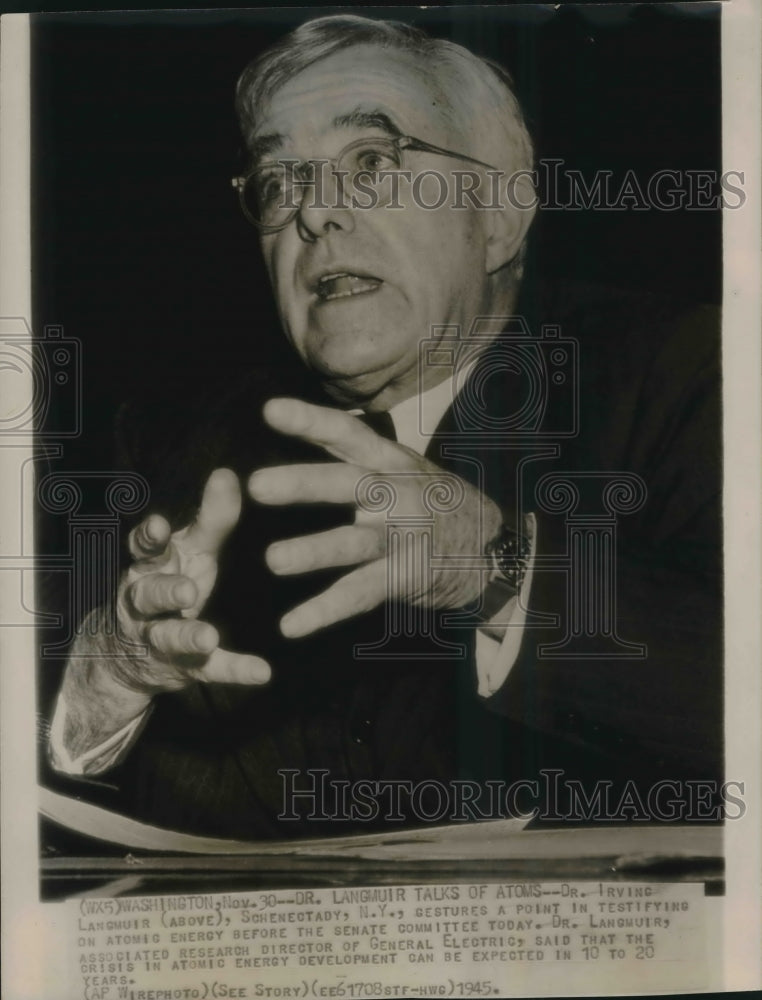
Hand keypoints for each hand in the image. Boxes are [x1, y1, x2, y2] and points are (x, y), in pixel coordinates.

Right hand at [58, 468, 270, 763]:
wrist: (124, 653)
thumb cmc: (168, 581)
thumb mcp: (187, 550)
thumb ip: (210, 518)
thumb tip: (227, 474)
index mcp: (151, 566)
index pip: (147, 548)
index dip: (150, 538)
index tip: (159, 526)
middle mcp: (145, 602)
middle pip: (148, 595)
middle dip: (165, 592)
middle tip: (187, 591)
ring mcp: (159, 637)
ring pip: (167, 636)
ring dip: (188, 636)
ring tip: (208, 637)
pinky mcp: (182, 667)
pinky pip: (209, 670)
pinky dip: (235, 670)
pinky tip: (261, 672)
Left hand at [248, 398, 501, 638]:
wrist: (488, 546)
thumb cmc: (429, 501)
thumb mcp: (401, 466)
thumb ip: (352, 452)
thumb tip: (287, 421)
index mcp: (390, 462)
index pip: (348, 434)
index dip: (311, 421)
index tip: (270, 410)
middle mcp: (396, 495)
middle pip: (347, 484)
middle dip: (304, 484)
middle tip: (257, 486)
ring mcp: (401, 538)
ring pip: (352, 543)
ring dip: (313, 551)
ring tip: (273, 560)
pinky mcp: (404, 578)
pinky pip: (359, 594)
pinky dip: (324, 611)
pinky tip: (290, 626)